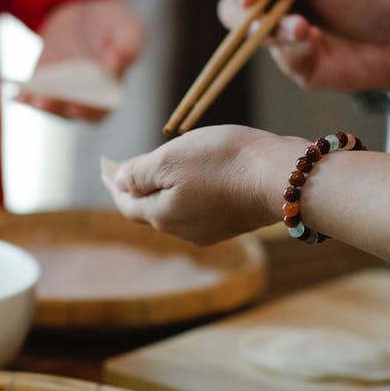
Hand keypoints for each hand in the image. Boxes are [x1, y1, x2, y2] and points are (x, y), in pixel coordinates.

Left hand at [17, 0, 143, 119]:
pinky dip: (21, 92)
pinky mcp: (42, 85)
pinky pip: (31, 93)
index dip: (88, 111)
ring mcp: (62, 94)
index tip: (76, 107)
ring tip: (25, 95)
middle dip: (56, 107)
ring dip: (36, 102)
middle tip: (43, 100)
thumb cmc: (114, 24)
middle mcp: (85, 100)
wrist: (85, 11)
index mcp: (111, 94)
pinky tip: (9, 86)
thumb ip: (127, 47)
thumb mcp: (129, 30)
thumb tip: (112, 66)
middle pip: (69, 111)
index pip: (99, 111)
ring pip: (48, 105)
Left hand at [104, 124, 304, 244]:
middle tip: (132, 167)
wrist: (283, 178)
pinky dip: (192, 192)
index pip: (128, 204)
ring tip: (166, 168)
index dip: (115, 186)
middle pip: (151, 209)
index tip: (106, 172)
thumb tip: (120, 182)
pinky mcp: (235, 223)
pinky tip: (200, 177)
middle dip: (140, 188)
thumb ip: (139, 173)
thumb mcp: (170, 159)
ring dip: (167, 190)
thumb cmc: (223, 163)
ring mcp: (211, 231)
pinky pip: (202, 208)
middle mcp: (183, 231)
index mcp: (161, 216)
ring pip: (178, 209)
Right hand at [218, 0, 389, 91]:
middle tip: (261, 17)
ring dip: (277, 30)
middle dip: (244, 16)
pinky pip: (283, 58)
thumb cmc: (372, 3)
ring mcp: (286, 42)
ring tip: (304, 28)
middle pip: (237, 14)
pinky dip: (296, 48)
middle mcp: (281, 13)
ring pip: (257, 38)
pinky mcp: (298, 67)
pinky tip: (316, 42)